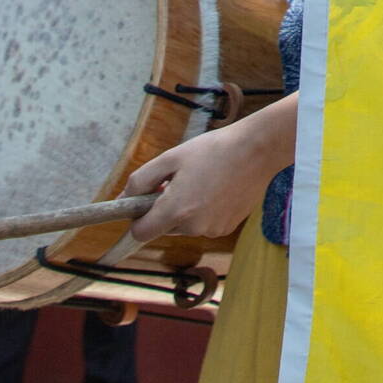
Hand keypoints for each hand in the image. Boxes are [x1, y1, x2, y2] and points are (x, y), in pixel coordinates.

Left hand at [122, 118, 275, 242]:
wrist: (258, 150)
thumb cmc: (213, 149)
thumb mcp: (171, 157)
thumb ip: (142, 180)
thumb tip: (124, 198)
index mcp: (176, 209)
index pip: (141, 233)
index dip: (137, 220)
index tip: (142, 204)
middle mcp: (193, 226)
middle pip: (164, 228)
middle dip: (164, 209)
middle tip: (177, 181)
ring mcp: (212, 230)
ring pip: (185, 226)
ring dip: (185, 210)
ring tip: (201, 181)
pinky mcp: (227, 228)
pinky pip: (204, 224)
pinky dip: (204, 211)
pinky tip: (217, 189)